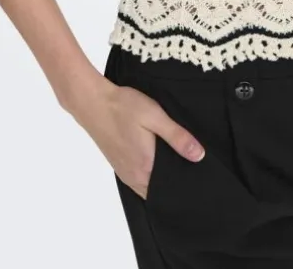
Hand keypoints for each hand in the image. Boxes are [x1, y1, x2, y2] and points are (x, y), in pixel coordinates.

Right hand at [80, 79, 205, 200]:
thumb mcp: (155, 116)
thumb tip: (199, 156)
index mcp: (145, 168)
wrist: (92, 102)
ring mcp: (124, 173)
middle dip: (174, 182)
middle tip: (191, 164)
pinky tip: (156, 158)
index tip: (199, 175)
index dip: (185, 184)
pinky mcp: (119, 166)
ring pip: (148, 186)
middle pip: (159, 190)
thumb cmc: (123, 107)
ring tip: (175, 160)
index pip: (170, 189)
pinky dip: (149, 174)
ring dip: (161, 178)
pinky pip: (139, 180)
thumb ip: (177, 137)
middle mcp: (134, 177)